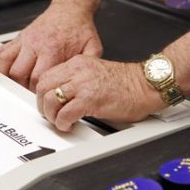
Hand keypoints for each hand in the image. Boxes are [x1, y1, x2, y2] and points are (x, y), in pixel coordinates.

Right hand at [0, 4, 102, 91]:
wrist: (70, 10)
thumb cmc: (79, 29)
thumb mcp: (92, 47)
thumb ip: (87, 67)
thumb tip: (85, 85)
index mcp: (52, 50)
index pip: (38, 78)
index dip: (38, 92)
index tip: (41, 99)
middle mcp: (35, 45)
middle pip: (20, 74)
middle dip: (22, 88)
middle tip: (26, 97)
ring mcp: (24, 42)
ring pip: (6, 64)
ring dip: (6, 78)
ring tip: (8, 89)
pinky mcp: (18, 39)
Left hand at [36, 55, 166, 131]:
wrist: (147, 85)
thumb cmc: (127, 84)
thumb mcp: (95, 74)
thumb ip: (77, 81)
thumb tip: (61, 97)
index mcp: (78, 63)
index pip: (47, 76)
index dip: (42, 93)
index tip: (46, 103)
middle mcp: (78, 71)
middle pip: (43, 86)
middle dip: (43, 105)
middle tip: (50, 115)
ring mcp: (83, 84)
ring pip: (51, 99)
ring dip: (52, 116)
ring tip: (60, 122)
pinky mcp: (90, 99)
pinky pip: (65, 113)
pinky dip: (63, 123)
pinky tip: (69, 125)